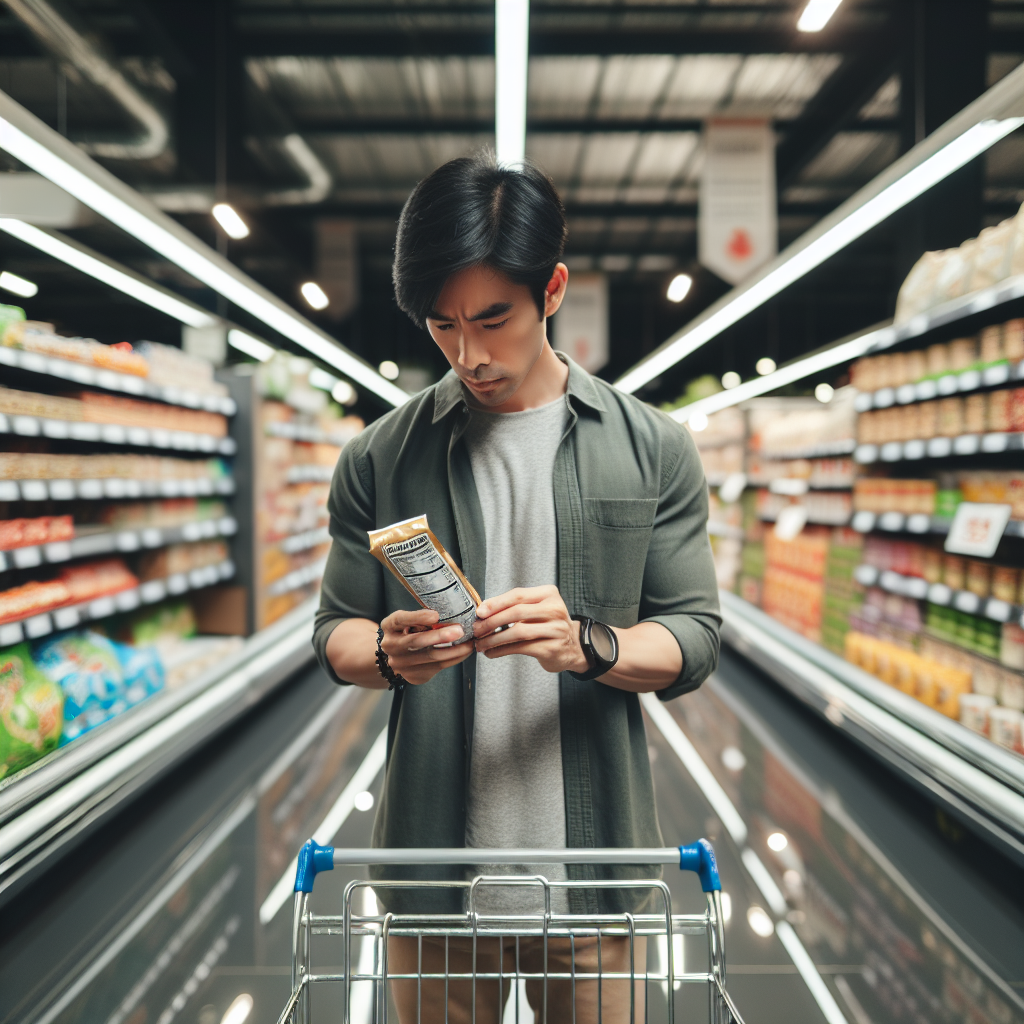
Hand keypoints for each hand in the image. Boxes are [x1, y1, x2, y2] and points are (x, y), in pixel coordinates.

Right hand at [379, 608, 472, 685]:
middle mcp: (391, 646)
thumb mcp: (407, 621)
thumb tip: (446, 615)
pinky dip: (454, 658)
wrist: (396, 657)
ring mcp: (401, 664)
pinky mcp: (414, 676)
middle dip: (440, 636)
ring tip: (469, 642)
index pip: (400, 619)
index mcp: (389, 627)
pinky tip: (465, 652)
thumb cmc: (406, 632)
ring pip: (431, 657)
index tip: (435, 615)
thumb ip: (420, 618)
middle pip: (416, 641)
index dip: (418, 617)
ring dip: (454, 650)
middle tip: (459, 631)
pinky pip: (438, 667)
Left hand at [473, 585, 589, 674]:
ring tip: (481, 644)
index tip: (479, 612)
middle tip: (477, 630)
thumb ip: (515, 606)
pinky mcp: (551, 648)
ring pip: (517, 632)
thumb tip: (484, 611)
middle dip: (491, 622)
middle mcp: (555, 609)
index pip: (518, 595)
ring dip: (494, 639)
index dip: (496, 603)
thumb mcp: (537, 609)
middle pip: (516, 613)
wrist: (573, 647)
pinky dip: (502, 650)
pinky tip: (492, 652)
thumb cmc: (548, 625)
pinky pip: (521, 648)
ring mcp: (555, 629)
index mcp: (549, 594)